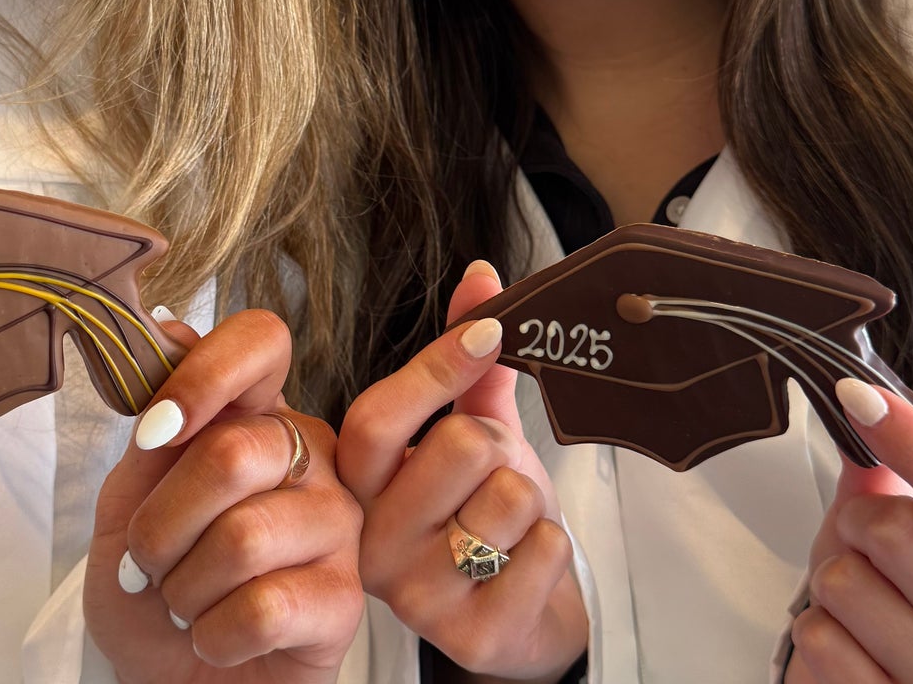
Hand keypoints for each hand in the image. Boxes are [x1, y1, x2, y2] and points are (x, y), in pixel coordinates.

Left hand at [84, 308, 362, 683]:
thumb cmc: (152, 589)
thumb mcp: (127, 501)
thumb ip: (154, 425)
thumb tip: (168, 329)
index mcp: (257, 414)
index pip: (261, 341)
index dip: (206, 374)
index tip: (155, 432)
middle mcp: (308, 454)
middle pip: (232, 452)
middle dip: (161, 526)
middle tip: (148, 562)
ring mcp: (338, 524)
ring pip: (243, 537)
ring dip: (183, 590)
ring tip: (186, 604)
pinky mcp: (346, 602)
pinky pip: (263, 608)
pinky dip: (214, 636)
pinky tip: (218, 639)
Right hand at [337, 262, 587, 683]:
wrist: (518, 617)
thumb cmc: (481, 511)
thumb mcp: (470, 430)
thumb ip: (470, 361)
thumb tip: (481, 276)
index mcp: (359, 482)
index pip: (378, 416)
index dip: (437, 367)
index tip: (489, 335)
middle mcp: (373, 540)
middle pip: (461, 447)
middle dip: (501, 449)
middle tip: (492, 477)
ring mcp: (418, 595)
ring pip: (509, 498)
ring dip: (531, 504)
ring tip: (508, 527)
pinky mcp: (472, 637)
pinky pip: (543, 552)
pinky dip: (553, 547)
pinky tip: (526, 566)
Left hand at [786, 379, 912, 683]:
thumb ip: (898, 473)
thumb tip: (861, 402)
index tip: (860, 395)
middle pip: (893, 531)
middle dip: (857, 524)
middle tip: (870, 549)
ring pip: (842, 583)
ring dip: (832, 583)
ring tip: (863, 605)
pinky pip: (819, 639)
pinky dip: (819, 633)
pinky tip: (852, 646)